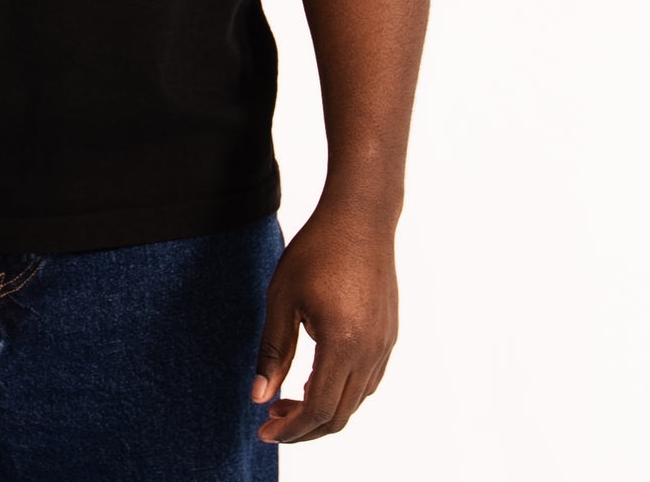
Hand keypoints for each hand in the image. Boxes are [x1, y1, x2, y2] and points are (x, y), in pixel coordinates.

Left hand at [251, 201, 399, 443]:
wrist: (360, 217)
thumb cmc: (316, 250)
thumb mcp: (282, 298)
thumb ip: (273, 351)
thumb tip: (259, 397)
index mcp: (342, 344)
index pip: (318, 409)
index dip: (290, 429)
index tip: (263, 431)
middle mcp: (370, 351)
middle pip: (339, 414)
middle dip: (304, 427)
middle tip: (271, 421)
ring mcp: (384, 344)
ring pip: (356, 401)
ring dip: (323, 410)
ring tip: (288, 401)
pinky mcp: (389, 335)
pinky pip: (368, 380)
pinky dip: (343, 391)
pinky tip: (318, 378)